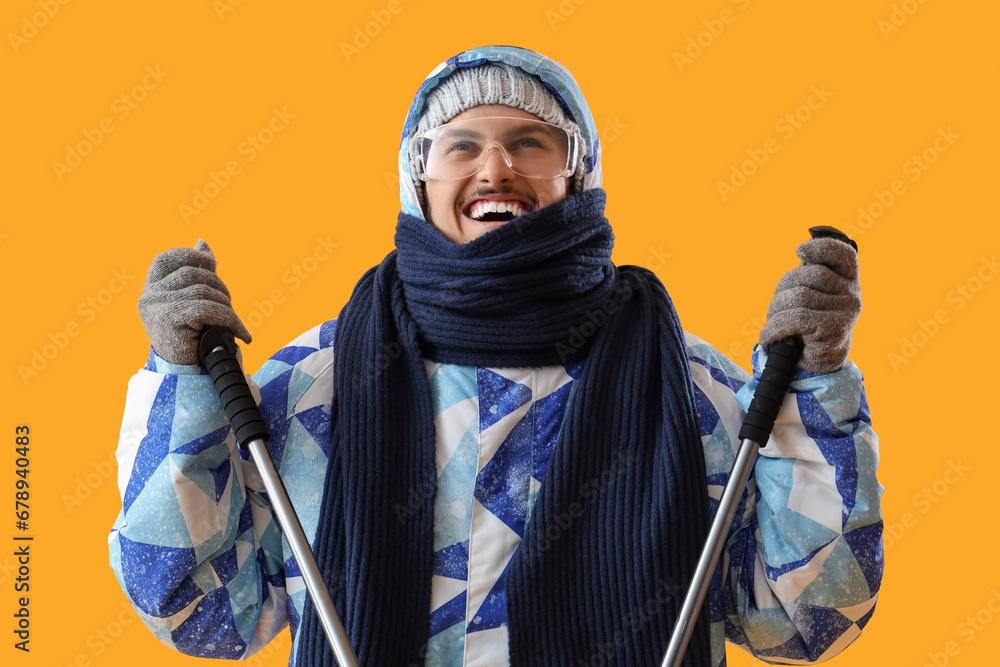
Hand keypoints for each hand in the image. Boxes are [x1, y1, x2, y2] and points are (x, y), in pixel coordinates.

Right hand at [137, 240, 251, 364]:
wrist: (187, 374)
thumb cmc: (192, 335)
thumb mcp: (192, 299)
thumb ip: (197, 271)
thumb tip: (203, 242)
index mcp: (151, 287)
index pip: (167, 258)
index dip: (192, 256)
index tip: (212, 265)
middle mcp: (148, 296)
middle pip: (193, 274)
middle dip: (219, 287)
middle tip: (229, 305)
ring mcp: (156, 308)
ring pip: (204, 292)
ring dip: (226, 307)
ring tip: (233, 323)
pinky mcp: (168, 321)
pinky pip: (207, 310)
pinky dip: (231, 321)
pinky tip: (240, 334)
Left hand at [759, 237, 860, 372]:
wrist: (818, 358)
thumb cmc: (810, 319)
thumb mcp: (812, 294)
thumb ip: (810, 275)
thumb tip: (802, 253)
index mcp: (848, 279)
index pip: (843, 254)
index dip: (822, 247)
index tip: (799, 251)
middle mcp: (852, 294)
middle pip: (810, 275)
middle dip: (783, 287)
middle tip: (776, 304)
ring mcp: (845, 313)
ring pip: (799, 296)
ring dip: (776, 310)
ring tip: (773, 321)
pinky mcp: (832, 331)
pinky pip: (795, 319)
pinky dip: (774, 328)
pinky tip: (768, 336)